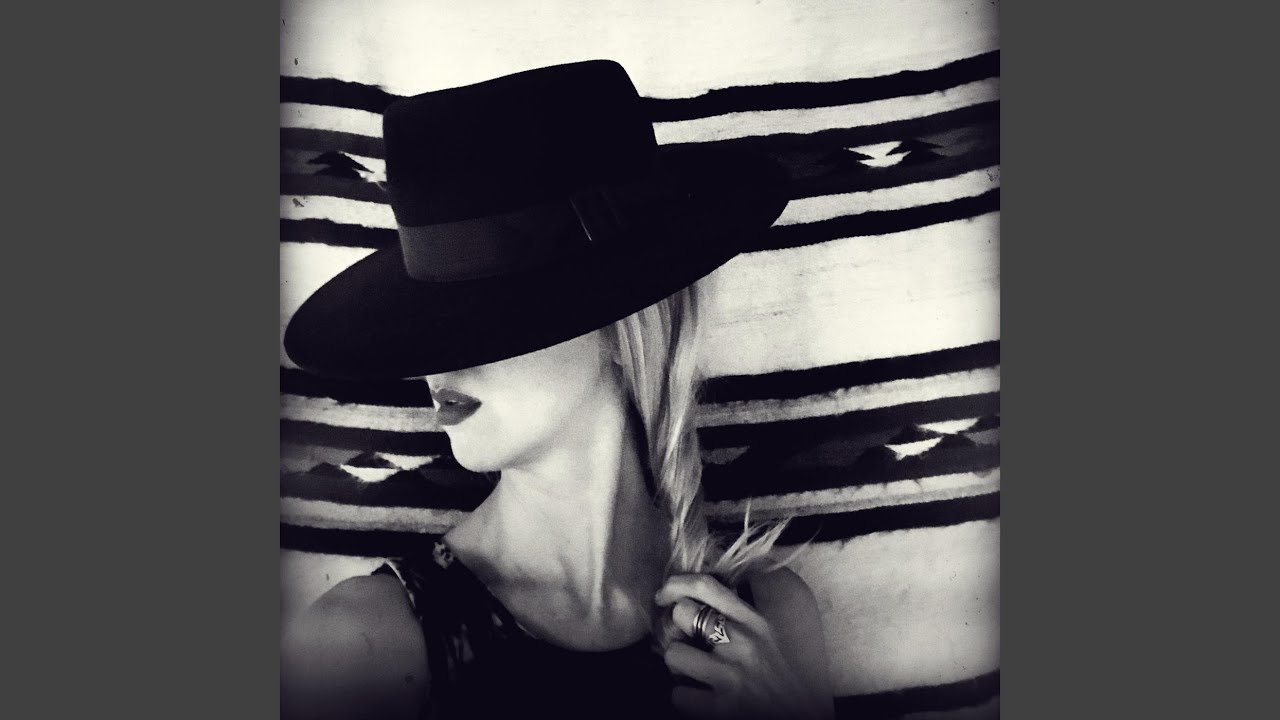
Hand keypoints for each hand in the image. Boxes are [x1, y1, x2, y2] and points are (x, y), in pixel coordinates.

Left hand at [655, 573, 831, 718]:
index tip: (665, 594)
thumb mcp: (767, 635)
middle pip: (682, 613)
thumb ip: (740, 610)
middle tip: (684, 641)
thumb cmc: (779, 678)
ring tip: (693, 672)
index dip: (676, 583)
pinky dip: (685, 699)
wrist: (799, 718)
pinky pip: (679, 695)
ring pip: (673, 654)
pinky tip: (701, 698)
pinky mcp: (723, 709)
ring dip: (678, 666)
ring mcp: (732, 675)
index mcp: (754, 621)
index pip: (706, 585)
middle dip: (675, 627)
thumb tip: (699, 590)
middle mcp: (743, 643)